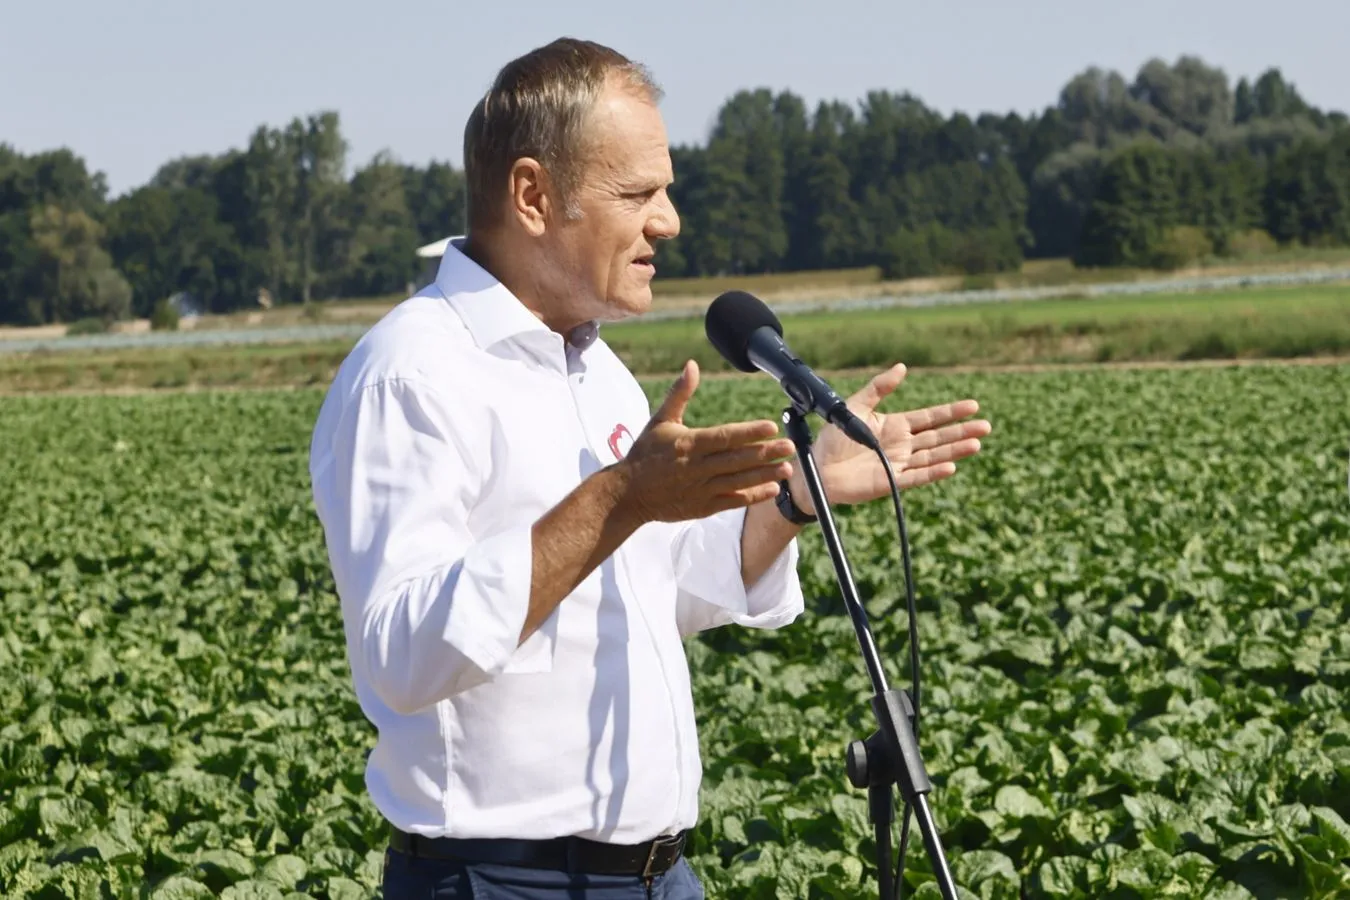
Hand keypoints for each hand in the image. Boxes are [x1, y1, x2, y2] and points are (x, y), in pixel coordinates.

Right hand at [615, 360, 794, 524]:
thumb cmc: (645, 454)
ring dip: (765, 475)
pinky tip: (772, 489)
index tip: (771, 426)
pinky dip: (752, 496)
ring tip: (788, 468)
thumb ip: (680, 393)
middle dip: (766, 453)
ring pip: (739, 481)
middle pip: (737, 459)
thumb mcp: (660, 420)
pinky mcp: (702, 507)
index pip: (724, 436)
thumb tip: (692, 365)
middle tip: (790, 446)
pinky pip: (732, 501)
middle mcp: (697, 467)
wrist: (628, 493)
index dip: (749, 432)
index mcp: (689, 443)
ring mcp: (701, 489)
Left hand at [787, 363, 990, 514]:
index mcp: (895, 426)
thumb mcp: (856, 407)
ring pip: (932, 456)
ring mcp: (898, 464)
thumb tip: (902, 367)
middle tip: (985, 425)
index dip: (951, 412)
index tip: (972, 406)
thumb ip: (879, 388)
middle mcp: (902, 445)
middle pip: (938, 437)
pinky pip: (916, 477)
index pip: (930, 418)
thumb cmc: (833, 438)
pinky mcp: (891, 481)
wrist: (816, 469)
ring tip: (976, 444)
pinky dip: (933, 472)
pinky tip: (950, 466)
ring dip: (954, 450)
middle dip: (961, 431)